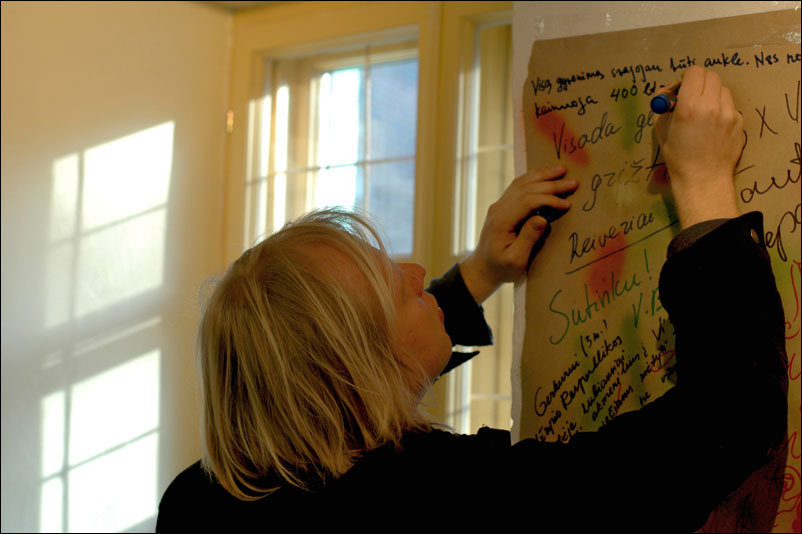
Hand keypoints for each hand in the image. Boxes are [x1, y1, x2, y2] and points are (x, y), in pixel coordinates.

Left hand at [459, 165, 577, 303]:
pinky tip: (545, 175)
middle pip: (525, 188)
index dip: (548, 199)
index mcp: (501, 221)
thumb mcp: (516, 260)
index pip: (527, 201)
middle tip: (573, 182)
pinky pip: (518, 186)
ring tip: (561, 170)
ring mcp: (499, 205)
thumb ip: (528, 239)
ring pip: (521, 183)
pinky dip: (533, 179)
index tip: (567, 204)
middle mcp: (498, 208)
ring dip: (542, 175)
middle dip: (550, 184)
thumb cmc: (501, 268)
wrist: (482, 267)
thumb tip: (542, 218)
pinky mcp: (502, 206)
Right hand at [654, 66, 742, 228]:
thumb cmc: (678, 157)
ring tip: (705, 113)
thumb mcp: (661, 130)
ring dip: (712, 95)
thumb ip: (664, 106)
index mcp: (689, 107)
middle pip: (710, 76)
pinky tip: (714, 127)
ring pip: (722, 90)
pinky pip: (730, 106)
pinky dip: (722, 110)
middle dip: (700, 83)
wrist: (703, 179)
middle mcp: (711, 106)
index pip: (693, 72)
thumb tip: (668, 91)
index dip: (686, 78)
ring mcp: (729, 114)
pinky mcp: (739, 122)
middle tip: (693, 97)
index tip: (682, 89)